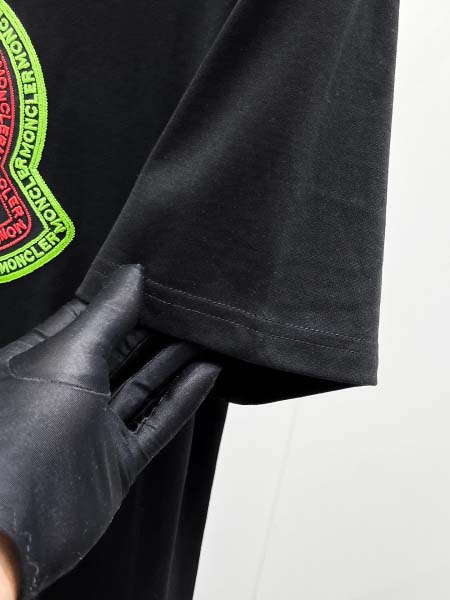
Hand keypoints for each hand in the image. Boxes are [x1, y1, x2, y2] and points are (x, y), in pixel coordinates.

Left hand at [0, 265, 220, 598]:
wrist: (18, 528)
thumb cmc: (20, 438)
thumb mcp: (67, 357)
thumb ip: (107, 315)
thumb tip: (134, 274)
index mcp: (39, 361)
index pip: (88, 318)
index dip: (123, 297)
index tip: (157, 278)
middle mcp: (65, 393)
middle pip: (120, 350)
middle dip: (155, 328)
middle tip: (191, 305)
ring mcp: (91, 428)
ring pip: (142, 385)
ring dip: (175, 361)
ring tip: (207, 335)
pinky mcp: (114, 461)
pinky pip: (155, 421)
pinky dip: (181, 398)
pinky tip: (205, 374)